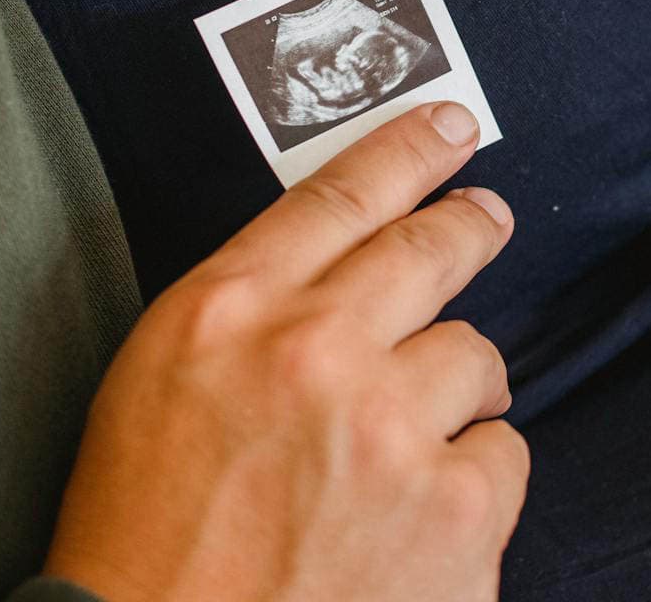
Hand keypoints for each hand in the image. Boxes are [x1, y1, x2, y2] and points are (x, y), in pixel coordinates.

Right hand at [43, 102, 525, 601]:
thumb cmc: (147, 526)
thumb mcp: (164, 371)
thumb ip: (254, 295)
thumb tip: (353, 243)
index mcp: (230, 310)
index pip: (342, 193)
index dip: (407, 149)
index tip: (449, 125)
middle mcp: (315, 355)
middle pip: (431, 248)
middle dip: (469, 223)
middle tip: (485, 217)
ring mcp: (390, 435)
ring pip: (476, 356)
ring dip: (454, 388)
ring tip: (405, 440)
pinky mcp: (452, 519)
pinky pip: (503, 452)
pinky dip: (473, 474)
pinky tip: (420, 510)